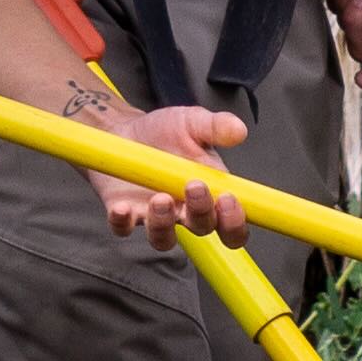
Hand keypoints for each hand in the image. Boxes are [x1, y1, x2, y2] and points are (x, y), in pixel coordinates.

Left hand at [85, 95, 249, 242]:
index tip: (229, 198)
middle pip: (202, 228)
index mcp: (210, 192)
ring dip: (163, 223)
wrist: (123, 130)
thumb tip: (239, 130)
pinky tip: (122, 208)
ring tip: (160, 197)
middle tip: (194, 187)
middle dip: (202, 213)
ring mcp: (155, 216)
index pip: (232, 222)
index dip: (235, 220)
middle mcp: (185, 211)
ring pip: (164, 238)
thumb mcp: (192, 122)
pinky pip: (124, 228)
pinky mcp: (126, 215)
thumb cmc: (163, 131)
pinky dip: (122, 222)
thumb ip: (216, 126)